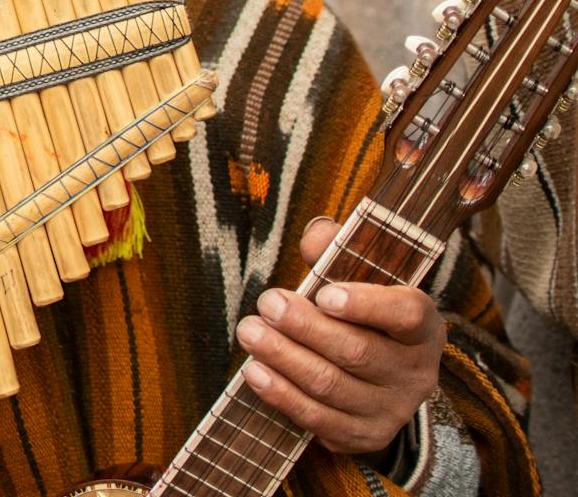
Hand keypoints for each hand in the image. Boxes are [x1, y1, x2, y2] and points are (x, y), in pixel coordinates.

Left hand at [235, 216, 445, 458]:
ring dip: (283, 357)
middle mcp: (416, 372)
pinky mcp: (365, 435)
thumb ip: (337, 250)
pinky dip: (282, 395)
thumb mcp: (360, 278)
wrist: (378, 376)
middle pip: (356, 351)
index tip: (325, 296)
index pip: (407, 314)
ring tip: (249, 332)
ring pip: (331, 385)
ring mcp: (392, 409)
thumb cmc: (362, 313)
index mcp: (423, 326)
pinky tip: (255, 371)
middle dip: (304, 327)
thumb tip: (316, 236)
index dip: (367, 305)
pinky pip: (319, 419)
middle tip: (266, 303)